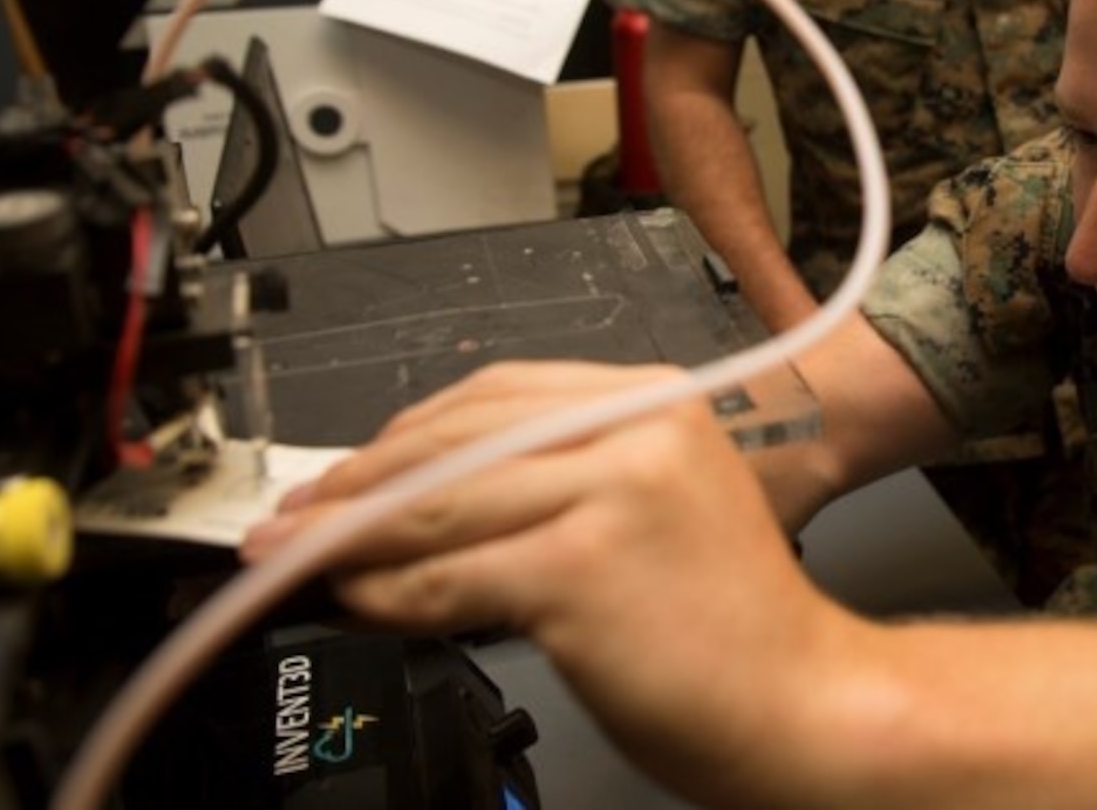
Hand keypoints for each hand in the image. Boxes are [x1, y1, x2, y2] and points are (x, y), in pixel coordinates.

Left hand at [241, 361, 861, 786]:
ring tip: (293, 558)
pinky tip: (357, 602)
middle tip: (292, 515)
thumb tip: (425, 501)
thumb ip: (558, 484)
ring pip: (439, 506)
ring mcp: (611, 495)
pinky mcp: (581, 568)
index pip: (496, 395)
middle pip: (456, 441)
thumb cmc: (733, 625)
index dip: (405, 434)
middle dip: (355, 481)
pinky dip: (386, 594)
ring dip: (346, 537)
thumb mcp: (655, 511)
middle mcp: (636, 431)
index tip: (350, 470)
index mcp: (657, 402)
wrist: (804, 701)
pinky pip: (448, 577)